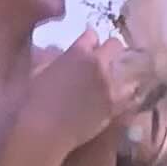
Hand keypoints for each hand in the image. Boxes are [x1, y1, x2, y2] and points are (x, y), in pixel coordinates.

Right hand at [19, 32, 145, 155]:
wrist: (45, 130)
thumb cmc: (35, 100)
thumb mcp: (40, 70)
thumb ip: (55, 59)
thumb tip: (59, 55)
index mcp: (78, 52)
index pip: (92, 35)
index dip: (89, 40)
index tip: (87, 46)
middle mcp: (99, 64)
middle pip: (115, 45)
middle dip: (110, 49)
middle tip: (105, 59)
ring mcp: (110, 85)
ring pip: (130, 69)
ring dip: (123, 71)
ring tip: (118, 78)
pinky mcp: (115, 106)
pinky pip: (131, 95)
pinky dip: (128, 94)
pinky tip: (125, 96)